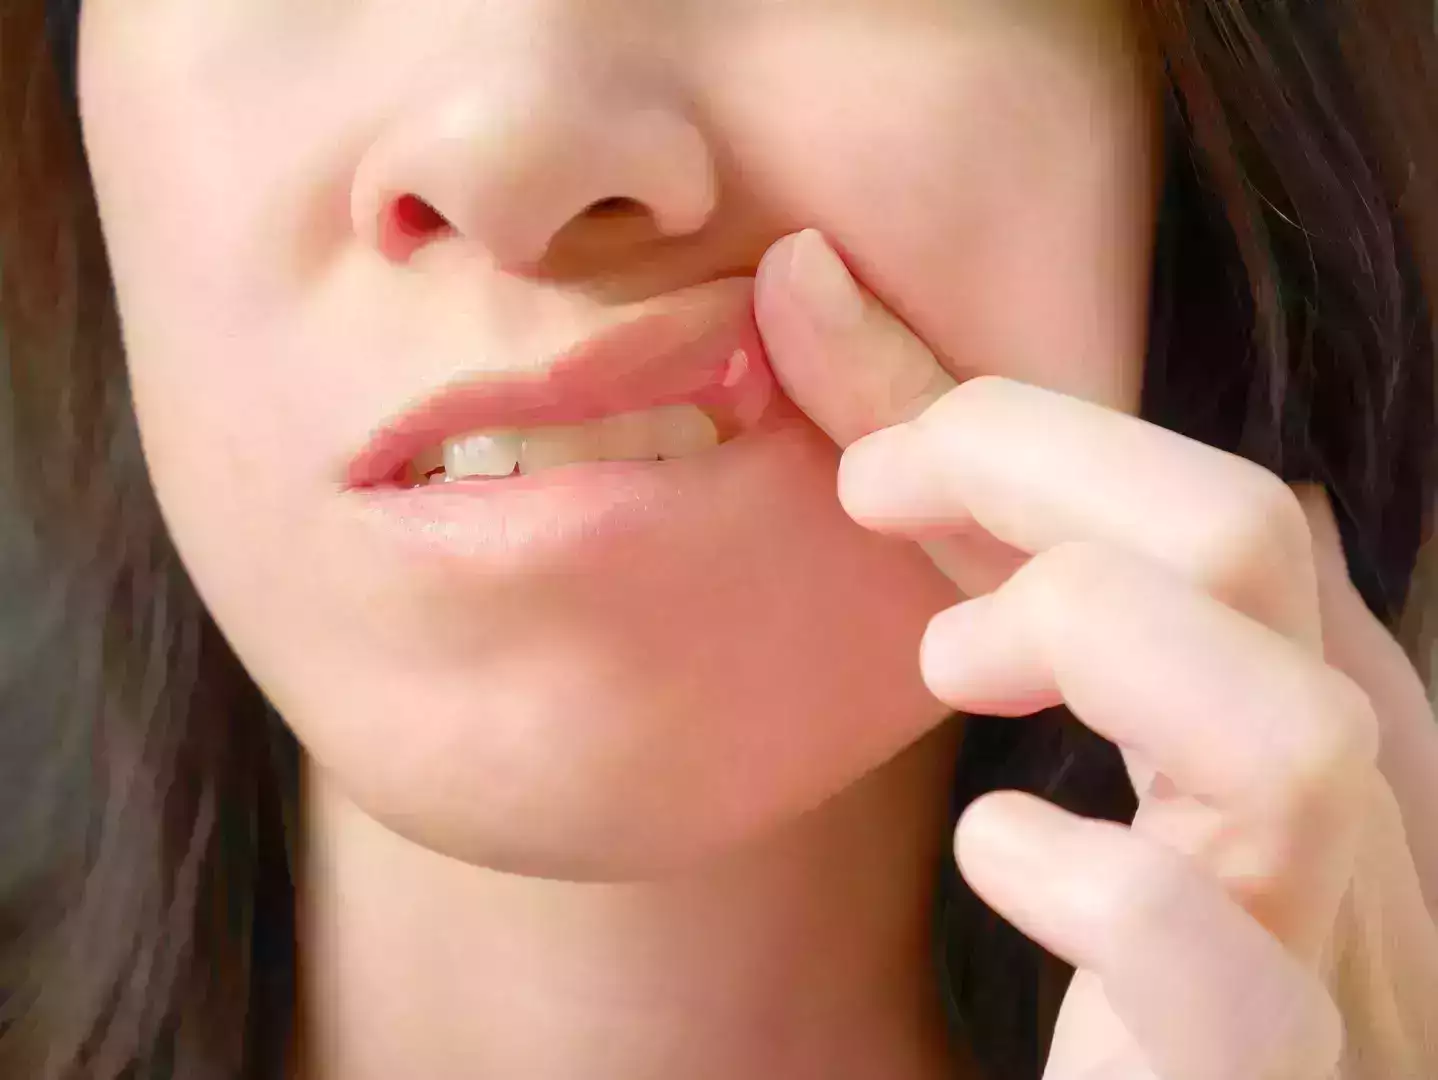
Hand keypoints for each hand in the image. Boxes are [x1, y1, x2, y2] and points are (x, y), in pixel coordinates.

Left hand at [755, 229, 1437, 1078]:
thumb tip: (830, 320)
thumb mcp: (1034, 693)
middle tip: (878, 488)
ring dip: (1084, 635)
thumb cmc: (1091, 926)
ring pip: (1286, 729)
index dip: (1045, 432)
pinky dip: (1094, 880)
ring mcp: (1326, 960)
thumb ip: (953, 530)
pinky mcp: (1260, 1079)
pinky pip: (1216, 959)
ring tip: (948, 665)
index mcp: (1289, 713)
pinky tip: (998, 852)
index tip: (884, 448)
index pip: (1211, 508)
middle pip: (1254, 544)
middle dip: (1044, 467)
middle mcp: (1347, 814)